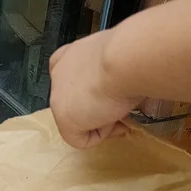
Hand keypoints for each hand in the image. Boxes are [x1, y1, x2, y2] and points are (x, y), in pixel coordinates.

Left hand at [49, 30, 141, 148]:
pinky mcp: (64, 119)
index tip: (113, 92)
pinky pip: (80, 139)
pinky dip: (101, 135)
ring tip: (122, 111)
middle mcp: (61, 72)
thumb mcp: (122, 56)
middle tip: (122, 108)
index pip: (73, 76)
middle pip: (75, 100)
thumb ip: (114, 68)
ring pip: (78, 119)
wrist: (127, 58)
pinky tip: (115, 120)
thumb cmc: (133, 51)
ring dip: (102, 119)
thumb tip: (127, 82)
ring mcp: (57, 96)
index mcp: (73, 54)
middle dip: (97, 107)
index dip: (91, 89)